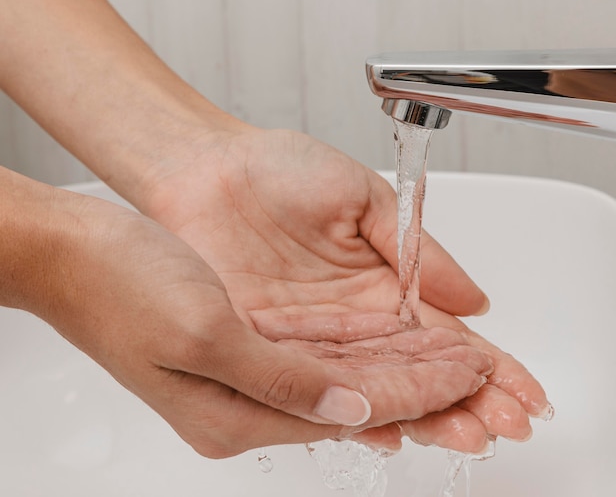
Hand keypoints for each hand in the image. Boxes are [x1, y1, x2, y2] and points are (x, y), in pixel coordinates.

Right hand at [2, 169, 490, 457]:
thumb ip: (282, 381)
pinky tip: (400, 344)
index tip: (472, 377)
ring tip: (462, 365)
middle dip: (428, 391)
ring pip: (349, 375)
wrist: (78, 251)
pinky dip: (368, 349)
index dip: (419, 393)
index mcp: (237, 413)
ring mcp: (249, 368)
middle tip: (488, 383)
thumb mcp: (204, 332)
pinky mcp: (247, 339)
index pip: (354, 410)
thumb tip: (354, 411)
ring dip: (406, 368)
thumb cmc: (124, 285)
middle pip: (360, 400)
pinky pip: (322, 352)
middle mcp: (249, 399)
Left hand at [140, 128, 548, 452]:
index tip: (521, 388)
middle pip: (415, 370)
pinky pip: (314, 387)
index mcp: (377, 282)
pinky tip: (393, 429)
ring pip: (373, 386)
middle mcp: (348, 319)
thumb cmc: (278, 169)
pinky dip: (354, 411)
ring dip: (424, 411)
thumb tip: (475, 299)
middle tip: (506, 423)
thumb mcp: (362, 197)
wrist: (207, 168)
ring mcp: (309, 337)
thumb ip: (416, 249)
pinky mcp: (266, 346)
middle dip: (465, 398)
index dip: (484, 362)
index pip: (441, 333)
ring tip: (469, 431)